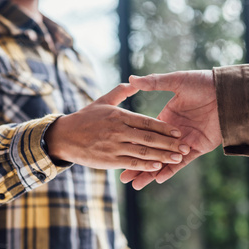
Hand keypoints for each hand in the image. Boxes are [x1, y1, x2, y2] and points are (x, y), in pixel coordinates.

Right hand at [45, 83, 190, 170]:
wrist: (63, 136)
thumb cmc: (84, 118)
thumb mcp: (102, 101)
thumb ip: (120, 92)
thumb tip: (134, 81)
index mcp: (119, 116)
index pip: (146, 121)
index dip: (163, 127)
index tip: (178, 131)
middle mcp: (118, 131)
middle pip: (149, 137)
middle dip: (169, 143)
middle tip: (185, 147)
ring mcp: (114, 146)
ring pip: (143, 152)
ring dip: (162, 156)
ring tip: (177, 158)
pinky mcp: (110, 160)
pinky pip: (131, 163)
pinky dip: (146, 166)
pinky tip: (158, 167)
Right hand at [120, 70, 221, 188]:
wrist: (228, 91)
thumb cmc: (203, 83)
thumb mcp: (176, 81)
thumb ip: (154, 83)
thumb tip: (131, 78)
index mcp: (166, 118)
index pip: (145, 136)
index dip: (131, 145)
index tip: (117, 154)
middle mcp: (174, 133)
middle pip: (151, 152)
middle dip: (137, 165)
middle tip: (122, 179)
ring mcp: (185, 142)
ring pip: (164, 161)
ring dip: (150, 173)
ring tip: (136, 185)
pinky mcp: (198, 148)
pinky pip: (182, 163)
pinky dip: (170, 170)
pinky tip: (157, 179)